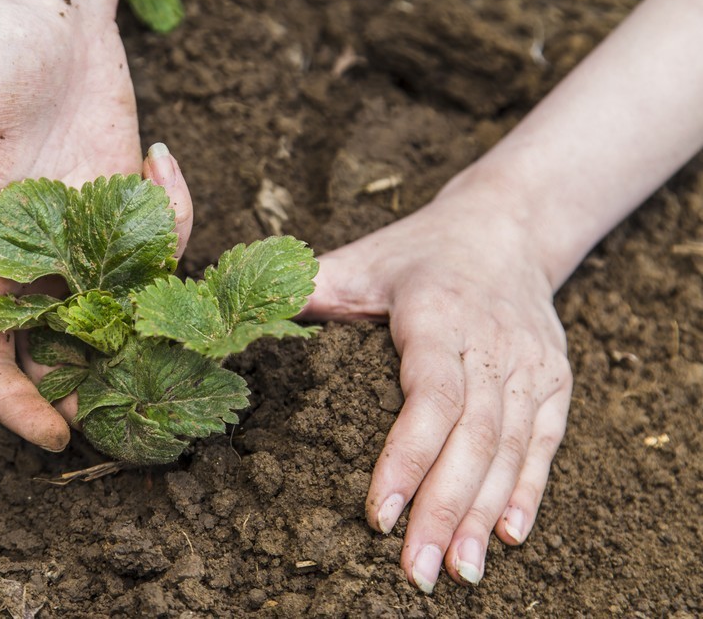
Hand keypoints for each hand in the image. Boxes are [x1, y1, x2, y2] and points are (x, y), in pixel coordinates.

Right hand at [0, 0, 195, 451]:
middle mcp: (35, 256)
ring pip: (118, 310)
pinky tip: (163, 160)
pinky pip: (163, 242)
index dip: (13, 400)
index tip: (53, 436)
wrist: (52, 19)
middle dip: (93, 384)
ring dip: (147, 323)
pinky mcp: (131, 206)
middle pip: (58, 347)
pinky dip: (177, 218)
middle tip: (138, 409)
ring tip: (179, 320)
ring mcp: (89, 235)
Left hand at [302, 188, 571, 591]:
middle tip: (418, 572)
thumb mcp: (361, 259)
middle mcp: (493, 343)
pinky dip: (528, 491)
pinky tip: (508, 537)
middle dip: (444, 510)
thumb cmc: (418, 252)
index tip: (378, 514)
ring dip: (484, 515)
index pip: (430, 397)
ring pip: (509, 449)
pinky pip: (544, 443)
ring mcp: (531, 365)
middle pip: (472, 437)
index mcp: (440, 315)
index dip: (406, 458)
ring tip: (459, 572)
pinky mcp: (554, 380)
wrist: (507, 227)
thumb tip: (244, 318)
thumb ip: (309, 288)